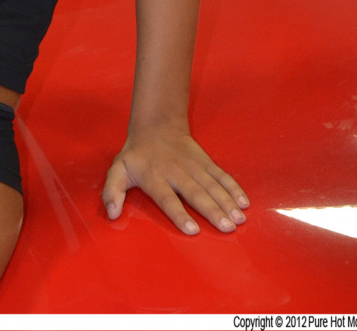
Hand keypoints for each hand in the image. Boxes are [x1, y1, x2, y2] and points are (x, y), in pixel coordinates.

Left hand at [101, 127, 248, 234]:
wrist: (156, 126)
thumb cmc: (137, 156)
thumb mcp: (118, 170)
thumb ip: (112, 191)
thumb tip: (112, 214)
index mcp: (154, 177)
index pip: (167, 198)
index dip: (179, 213)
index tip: (192, 230)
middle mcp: (176, 172)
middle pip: (195, 193)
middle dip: (212, 210)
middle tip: (227, 227)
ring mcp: (193, 166)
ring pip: (212, 184)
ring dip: (226, 202)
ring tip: (238, 219)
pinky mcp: (205, 161)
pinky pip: (221, 175)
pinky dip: (233, 187)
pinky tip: (243, 202)